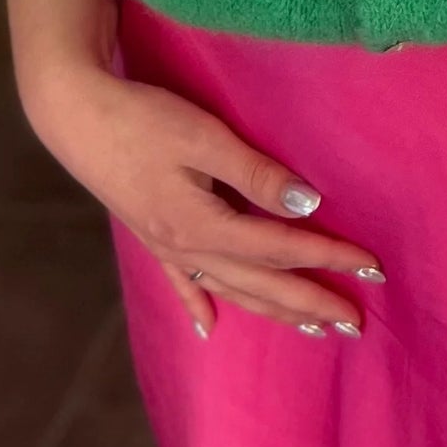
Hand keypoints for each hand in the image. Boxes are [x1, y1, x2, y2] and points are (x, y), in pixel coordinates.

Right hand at [21, 58, 384, 341]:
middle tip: (356, 324)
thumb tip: (308, 205)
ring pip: (231, 289)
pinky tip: (207, 327)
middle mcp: (187, 248)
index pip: (283, 248)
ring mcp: (166, 247)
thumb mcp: (205, 139)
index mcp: (205, 225)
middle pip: (262, 283)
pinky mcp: (149, 236)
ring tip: (310, 330)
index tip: (372, 270)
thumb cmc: (143, 120)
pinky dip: (198, 305)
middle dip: (311, 303)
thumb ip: (257, 174)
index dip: (330, 258)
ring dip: (272, 310)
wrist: (74, 116)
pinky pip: (182, 283)